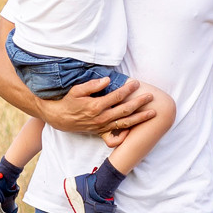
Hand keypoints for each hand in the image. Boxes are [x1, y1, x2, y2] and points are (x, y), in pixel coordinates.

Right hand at [38, 76, 155, 136]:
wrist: (60, 118)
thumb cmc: (68, 102)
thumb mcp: (76, 90)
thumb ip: (92, 85)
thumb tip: (107, 80)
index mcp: (96, 106)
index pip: (117, 97)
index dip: (128, 90)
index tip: (136, 83)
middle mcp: (101, 118)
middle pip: (125, 110)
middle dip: (140, 103)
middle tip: (150, 97)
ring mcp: (102, 126)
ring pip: (125, 123)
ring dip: (140, 118)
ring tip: (152, 113)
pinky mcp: (102, 131)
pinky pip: (118, 132)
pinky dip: (129, 130)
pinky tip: (138, 126)